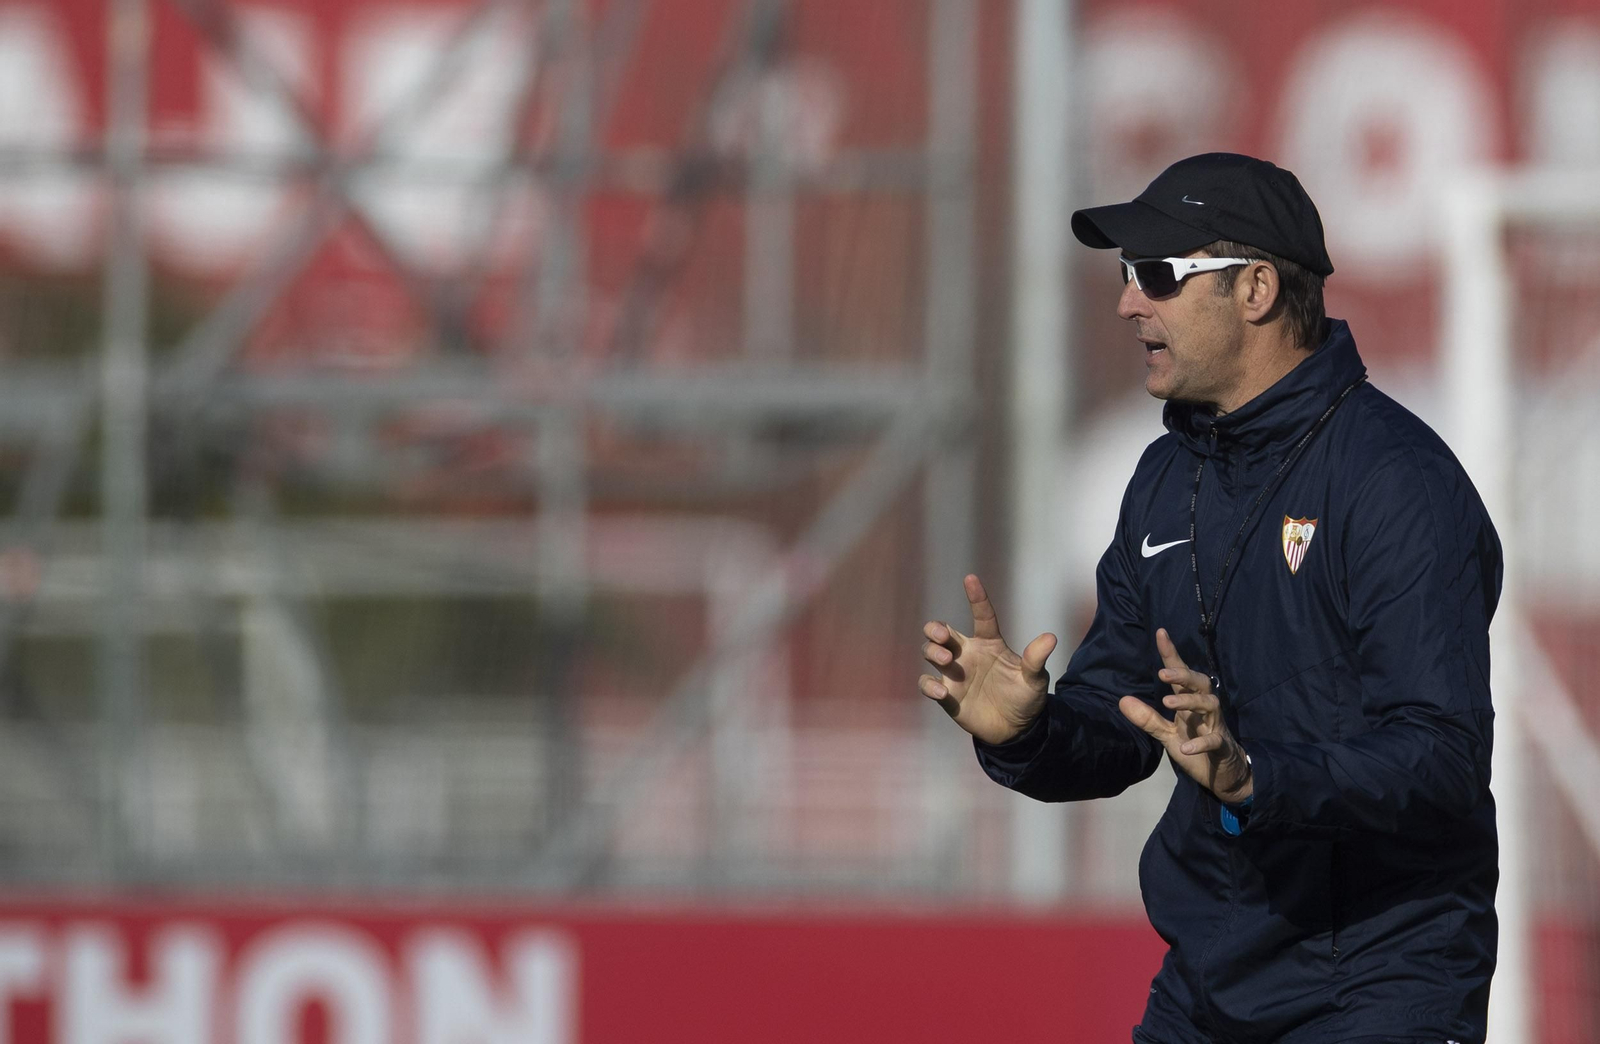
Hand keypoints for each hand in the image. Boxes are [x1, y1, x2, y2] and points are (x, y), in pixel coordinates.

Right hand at [919, 574, 1056, 745]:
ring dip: (932, 651)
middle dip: (935, 629)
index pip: (981, 616)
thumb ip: (1036, 659)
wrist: (1016, 730)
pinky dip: (929, 686)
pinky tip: (941, 692)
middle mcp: (967, 654)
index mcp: (989, 644)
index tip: (970, 578)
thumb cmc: (1025, 698)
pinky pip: (927, 683)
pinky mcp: (946, 695)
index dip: (976, 597)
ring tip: (946, 661)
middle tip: (944, 638)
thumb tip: (1051, 638)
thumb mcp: (1034, 679)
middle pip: (940, 631)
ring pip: (929, 652)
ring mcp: (954, 674)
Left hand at [1118, 628, 1252, 803]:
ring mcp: (1215, 726)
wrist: (1224, 775)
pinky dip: (1200, 743)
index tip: (1160, 632)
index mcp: (1189, 703)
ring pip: (1210, 705)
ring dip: (1190, 702)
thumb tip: (1122, 700)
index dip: (1171, 653)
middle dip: (1183, 675)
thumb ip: (1148, 719)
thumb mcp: (1167, 734)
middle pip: (1200, 683)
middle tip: (1162, 673)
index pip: (1181, 674)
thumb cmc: (1196, 748)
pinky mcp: (1222, 746)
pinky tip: (1186, 747)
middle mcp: (1204, 709)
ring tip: (1168, 703)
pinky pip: (1214, 740)